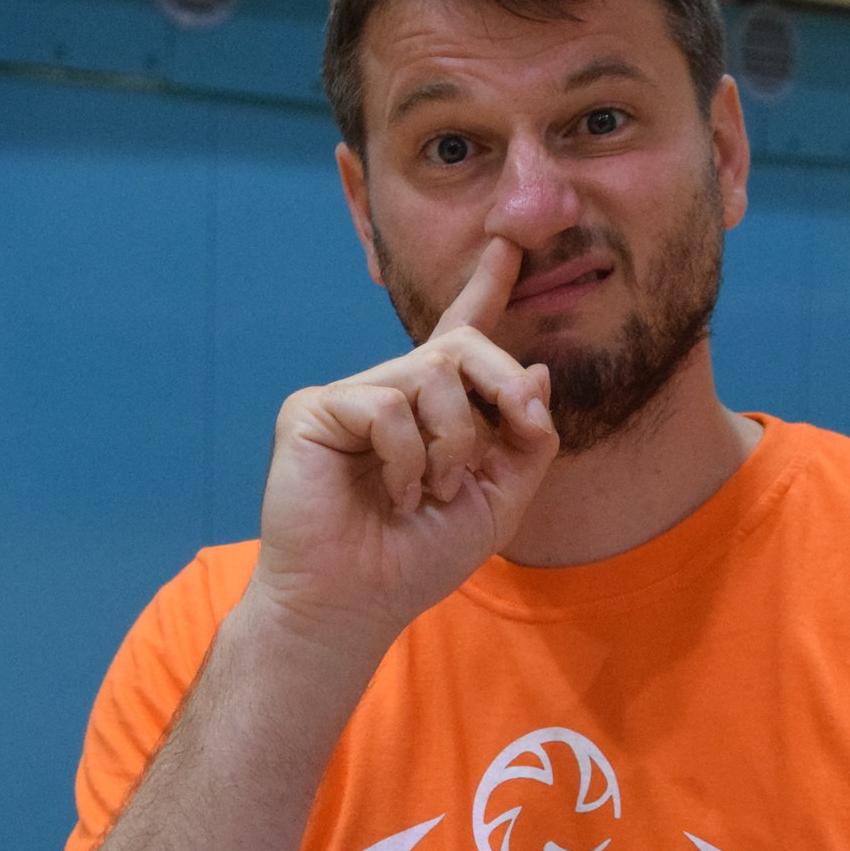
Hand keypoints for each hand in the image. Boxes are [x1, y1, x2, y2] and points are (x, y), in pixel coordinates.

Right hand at [249, 237, 557, 649]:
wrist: (354, 605)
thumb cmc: (416, 559)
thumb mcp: (498, 503)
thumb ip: (526, 441)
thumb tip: (537, 373)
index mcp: (432, 412)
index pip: (461, 337)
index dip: (484, 289)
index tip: (510, 246)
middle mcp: (390, 393)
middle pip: (460, 347)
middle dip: (501, 384)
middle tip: (517, 426)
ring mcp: (349, 398)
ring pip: (430, 374)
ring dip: (454, 443)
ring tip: (430, 494)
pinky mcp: (312, 410)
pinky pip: (386, 406)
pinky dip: (407, 457)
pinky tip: (396, 495)